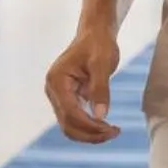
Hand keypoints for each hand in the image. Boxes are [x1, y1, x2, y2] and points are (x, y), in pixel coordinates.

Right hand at [45, 25, 121, 144]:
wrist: (95, 33)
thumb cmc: (98, 44)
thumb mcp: (102, 64)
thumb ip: (100, 89)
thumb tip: (101, 116)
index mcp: (57, 80)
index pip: (70, 112)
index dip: (89, 125)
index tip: (110, 129)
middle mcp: (53, 90)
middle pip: (67, 124)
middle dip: (90, 133)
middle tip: (115, 132)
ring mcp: (58, 96)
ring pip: (69, 126)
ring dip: (89, 133)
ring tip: (112, 132)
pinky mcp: (66, 98)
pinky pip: (74, 119)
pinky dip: (89, 127)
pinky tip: (106, 127)